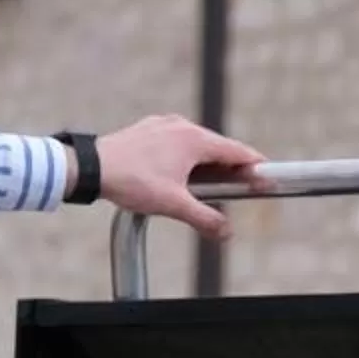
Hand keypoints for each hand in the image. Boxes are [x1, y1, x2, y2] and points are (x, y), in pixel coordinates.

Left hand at [92, 115, 268, 241]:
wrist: (91, 168)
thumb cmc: (132, 181)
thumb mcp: (173, 205)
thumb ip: (204, 218)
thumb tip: (226, 232)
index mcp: (194, 140)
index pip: (237, 151)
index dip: (255, 165)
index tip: (267, 174)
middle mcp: (181, 126)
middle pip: (217, 146)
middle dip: (231, 166)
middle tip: (242, 184)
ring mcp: (163, 125)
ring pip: (196, 143)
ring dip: (207, 162)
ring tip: (211, 183)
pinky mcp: (148, 129)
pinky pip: (176, 141)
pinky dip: (186, 156)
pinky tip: (179, 173)